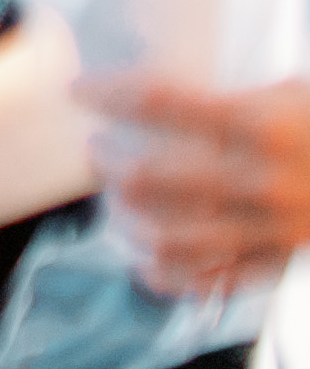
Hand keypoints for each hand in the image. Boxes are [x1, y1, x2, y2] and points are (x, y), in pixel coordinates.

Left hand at [80, 72, 309, 295]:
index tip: (79, 90)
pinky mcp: (285, 261)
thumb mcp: (296, 92)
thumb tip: (167, 96)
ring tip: (116, 207)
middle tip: (96, 153)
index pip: (165, 103)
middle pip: (159, 176)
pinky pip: (219, 278)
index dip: (113, 95)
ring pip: (179, 237)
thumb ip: (238, 99)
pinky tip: (146, 265)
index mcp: (265, 125)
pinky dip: (175, 276)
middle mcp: (264, 180)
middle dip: (114, 164)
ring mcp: (274, 227)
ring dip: (134, 222)